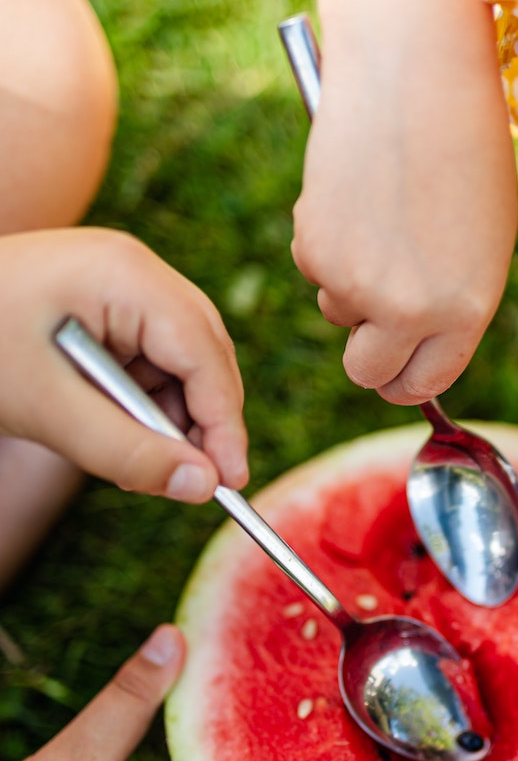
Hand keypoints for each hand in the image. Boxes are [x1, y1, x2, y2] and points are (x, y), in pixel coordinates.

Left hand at [0, 227, 247, 501]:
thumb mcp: (47, 410)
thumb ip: (128, 451)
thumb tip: (202, 488)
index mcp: (125, 275)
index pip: (204, 352)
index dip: (223, 421)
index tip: (228, 483)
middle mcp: (135, 272)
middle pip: (204, 354)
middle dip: (201, 421)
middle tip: (192, 482)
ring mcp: (122, 286)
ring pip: (182, 363)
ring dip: (169, 418)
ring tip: (133, 461)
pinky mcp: (108, 307)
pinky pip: (151, 362)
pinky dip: (144, 405)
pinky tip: (116, 433)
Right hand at [291, 0, 517, 405]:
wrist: (416, 77)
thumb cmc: (463, 151)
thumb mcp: (482, 243)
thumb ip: (450, 300)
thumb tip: (412, 339)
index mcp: (467, 310)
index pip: (425, 383)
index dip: (405, 383)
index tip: (395, 375)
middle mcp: (412, 311)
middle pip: (367, 372)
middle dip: (366, 356)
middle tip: (369, 324)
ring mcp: (358, 286)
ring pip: (337, 312)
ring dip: (349, 284)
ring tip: (378, 218)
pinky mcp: (315, 252)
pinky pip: (313, 269)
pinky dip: (326, 242)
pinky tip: (352, 194)